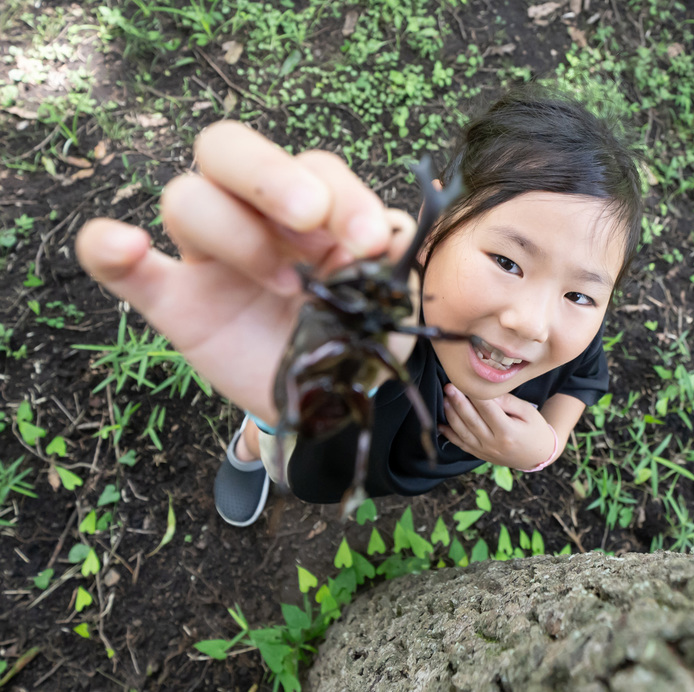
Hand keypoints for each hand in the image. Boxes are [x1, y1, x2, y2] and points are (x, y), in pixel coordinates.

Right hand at [75, 121, 415, 422]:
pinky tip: (125, 246)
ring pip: (186, 199)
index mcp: (310, 206)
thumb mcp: (388, 299)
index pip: (313, 167)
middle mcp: (252, 215)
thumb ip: (390, 265)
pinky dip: (107, 246)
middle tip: (310, 218)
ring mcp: (206, 256)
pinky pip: (120, 266)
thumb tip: (392, 234)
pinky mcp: (173, 301)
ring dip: (235, 233)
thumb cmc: (357, 332)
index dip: (342, 194)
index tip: (370, 241)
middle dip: (270, 176)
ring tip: (285, 285)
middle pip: (227, 150)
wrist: (328, 399)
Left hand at [439, 384, 557, 470]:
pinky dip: (449, 435)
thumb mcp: (527, 412)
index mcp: (508, 432)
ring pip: (463, 432)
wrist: (537, 456)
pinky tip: (440, 423)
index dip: (475, 394)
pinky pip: (461, 444)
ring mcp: (485, 451)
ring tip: (444, 399)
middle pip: (472, 420)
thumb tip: (486, 392)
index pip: (488, 409)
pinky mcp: (479, 454)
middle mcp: (493, 443)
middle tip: (449, 387)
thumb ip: (508, 401)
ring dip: (451, 415)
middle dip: (458, 402)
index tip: (466, 380)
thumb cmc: (534, 429)